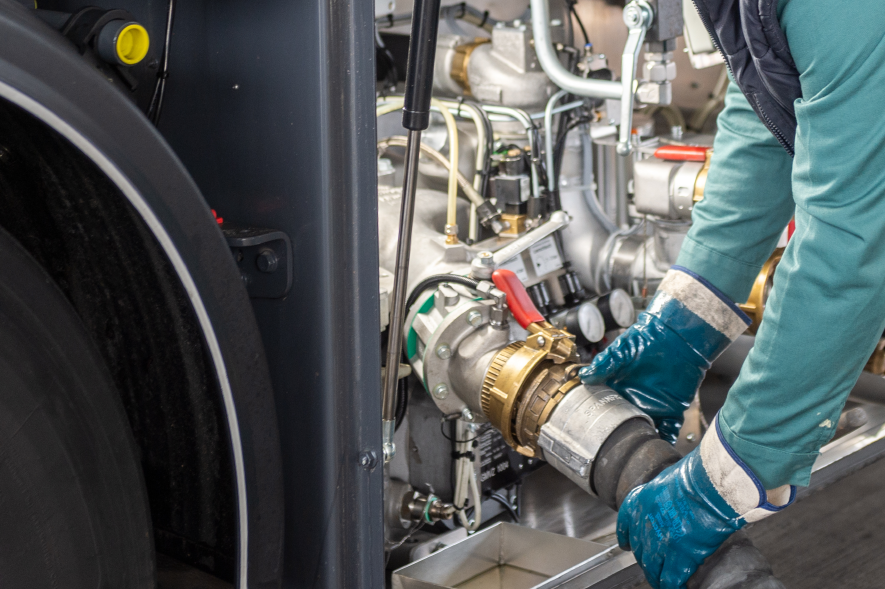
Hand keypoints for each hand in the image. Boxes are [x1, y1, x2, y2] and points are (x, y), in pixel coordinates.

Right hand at [580, 266, 749, 442]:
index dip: (600, 422)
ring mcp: (653, 406)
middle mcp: (634, 401)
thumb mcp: (620, 351)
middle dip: (619, 439)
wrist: (675, 336)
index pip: (606, 410)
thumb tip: (584, 376)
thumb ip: (604, 364)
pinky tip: (658, 448)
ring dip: (642, 443)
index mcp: (619, 389)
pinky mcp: (673, 409)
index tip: (593, 434)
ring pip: (645, 431)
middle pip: (624, 426)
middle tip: (613, 452)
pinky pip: (669, 430)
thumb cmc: (646, 339)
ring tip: (635, 457)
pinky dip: (665, 440)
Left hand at [617, 415, 793, 588]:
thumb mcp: (670, 480)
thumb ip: (666, 497)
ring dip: (656, 576)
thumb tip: (673, 506)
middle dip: (646, 559)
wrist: (712, 485)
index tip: (626, 544)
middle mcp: (646, 523)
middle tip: (653, 564)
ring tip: (662, 581)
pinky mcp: (681, 556)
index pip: (625, 523)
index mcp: (642, 501)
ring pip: (652, 568)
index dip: (626, 536)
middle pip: (640, 549)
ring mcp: (661, 541)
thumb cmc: (698, 475)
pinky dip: (672, 585)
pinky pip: (671, 579)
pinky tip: (677, 586)